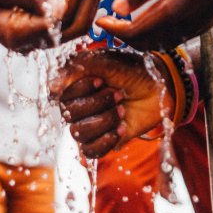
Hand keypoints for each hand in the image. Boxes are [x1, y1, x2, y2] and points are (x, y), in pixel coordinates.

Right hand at [51, 50, 172, 158]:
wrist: (159, 89)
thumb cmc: (133, 71)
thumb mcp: (107, 62)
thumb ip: (79, 68)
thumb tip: (52, 85)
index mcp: (75, 85)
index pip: (60, 95)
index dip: (81, 90)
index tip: (102, 80)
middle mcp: (78, 105)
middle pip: (70, 115)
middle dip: (98, 104)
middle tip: (119, 94)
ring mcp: (89, 124)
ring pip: (79, 134)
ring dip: (104, 121)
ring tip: (122, 110)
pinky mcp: (102, 140)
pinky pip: (90, 151)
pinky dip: (106, 140)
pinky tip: (121, 128)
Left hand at [98, 0, 212, 48]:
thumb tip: (117, 7)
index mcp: (174, 14)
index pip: (133, 33)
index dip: (112, 29)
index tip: (98, 19)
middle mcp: (185, 28)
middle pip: (145, 43)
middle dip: (123, 36)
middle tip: (108, 22)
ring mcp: (197, 27)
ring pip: (160, 41)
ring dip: (140, 35)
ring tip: (125, 19)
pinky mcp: (205, 21)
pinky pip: (173, 35)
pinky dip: (156, 31)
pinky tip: (152, 14)